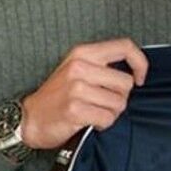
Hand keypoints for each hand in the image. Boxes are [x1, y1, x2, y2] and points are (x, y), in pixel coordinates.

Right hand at [20, 39, 148, 148]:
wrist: (30, 118)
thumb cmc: (58, 95)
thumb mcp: (77, 69)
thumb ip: (102, 65)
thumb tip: (135, 72)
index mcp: (83, 52)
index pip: (125, 47)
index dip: (140, 63)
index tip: (140, 78)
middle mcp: (80, 67)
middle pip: (126, 83)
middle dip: (120, 97)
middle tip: (103, 102)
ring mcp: (76, 88)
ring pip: (119, 103)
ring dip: (111, 113)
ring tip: (94, 111)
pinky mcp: (75, 109)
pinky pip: (107, 119)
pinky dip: (103, 124)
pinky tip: (90, 121)